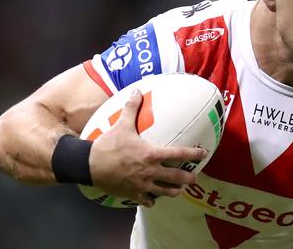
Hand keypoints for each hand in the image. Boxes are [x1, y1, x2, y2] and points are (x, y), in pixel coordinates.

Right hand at [88, 89, 207, 206]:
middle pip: (178, 178)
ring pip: (166, 193)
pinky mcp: (133, 195)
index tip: (203, 154)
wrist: (89, 165)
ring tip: (179, 189)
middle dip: (189, 179)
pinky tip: (154, 198)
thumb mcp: (121, 125)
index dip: (194, 154)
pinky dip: (153, 200)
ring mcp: (143, 185)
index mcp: (152, 154)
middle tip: (194, 178)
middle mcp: (151, 172)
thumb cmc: (108, 145)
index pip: (179, 154)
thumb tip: (136, 91)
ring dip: (175, 191)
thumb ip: (132, 108)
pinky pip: (148, 201)